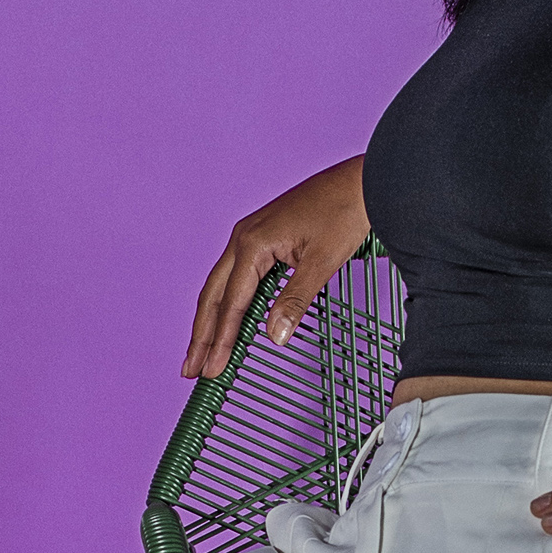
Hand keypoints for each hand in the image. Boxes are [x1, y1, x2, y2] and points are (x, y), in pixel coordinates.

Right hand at [182, 157, 369, 379]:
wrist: (361, 182)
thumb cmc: (344, 212)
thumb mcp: (322, 262)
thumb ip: (295, 300)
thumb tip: (275, 336)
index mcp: (253, 244)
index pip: (231, 303)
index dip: (220, 340)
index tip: (211, 370)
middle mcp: (242, 238)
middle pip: (212, 296)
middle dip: (201, 336)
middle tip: (190, 370)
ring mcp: (249, 236)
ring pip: (219, 286)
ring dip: (208, 321)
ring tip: (199, 352)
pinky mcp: (261, 237)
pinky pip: (235, 276)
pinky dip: (226, 302)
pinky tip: (225, 319)